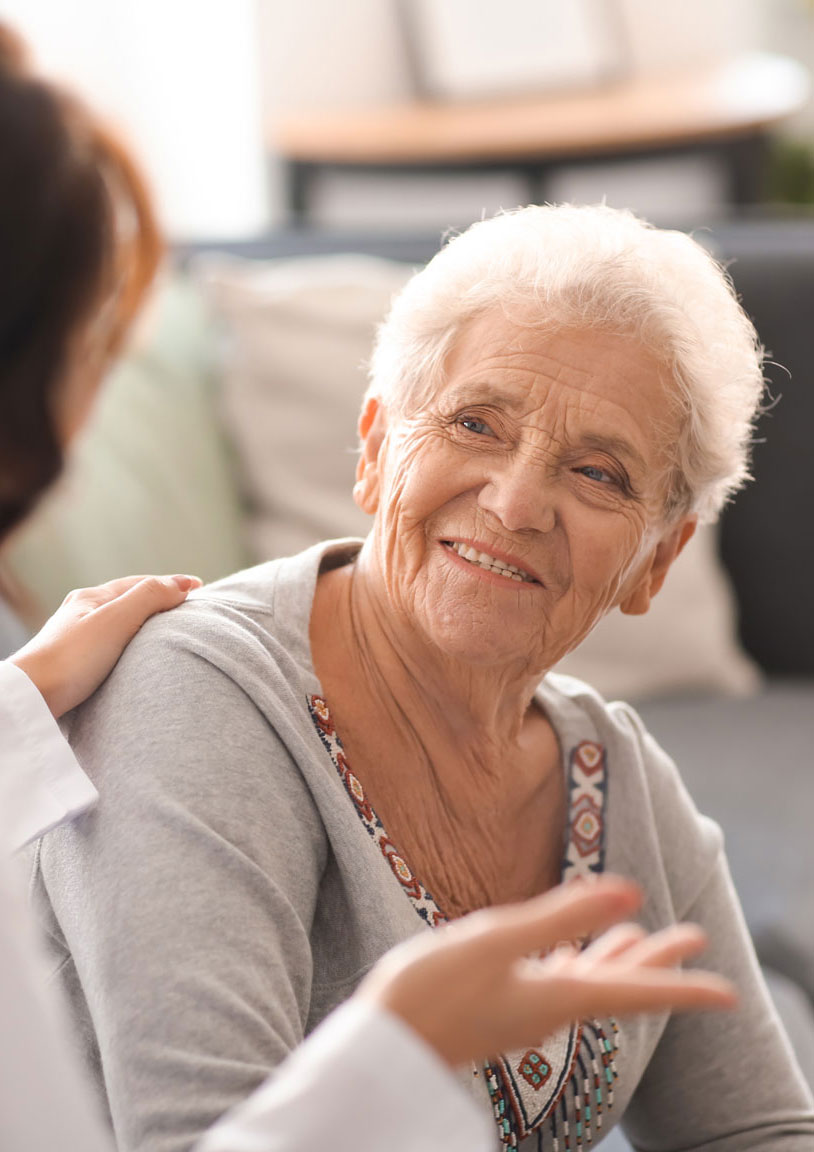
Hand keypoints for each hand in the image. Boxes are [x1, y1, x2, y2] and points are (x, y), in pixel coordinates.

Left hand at [8, 574, 201, 717]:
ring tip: (165, 630)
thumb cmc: (72, 660)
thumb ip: (149, 598)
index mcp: (90, 598)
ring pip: (117, 623)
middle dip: (157, 599)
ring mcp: (74, 639)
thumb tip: (180, 586)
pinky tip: (134, 656)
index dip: (171, 583)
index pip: (139, 583)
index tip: (199, 587)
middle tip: (186, 606)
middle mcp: (80, 614)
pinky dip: (130, 642)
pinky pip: (109, 644)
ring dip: (143, 622)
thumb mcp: (116, 621)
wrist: (31, 699)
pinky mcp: (72, 665)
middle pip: (127, 600)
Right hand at [359, 875, 736, 1067]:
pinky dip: (576, 961)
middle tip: (694, 937)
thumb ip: (561, 914)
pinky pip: (557, 982)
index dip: (682, 986)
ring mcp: (525, 1008)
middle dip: (658, 960)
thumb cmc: (432, 991)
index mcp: (557, 996)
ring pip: (590, 980)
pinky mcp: (502, 1004)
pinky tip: (569, 953)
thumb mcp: (496, 941)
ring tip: (641, 934)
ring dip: (621, 956)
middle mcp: (550, 1008)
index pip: (635, 990)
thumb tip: (629, 892)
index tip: (727, 992)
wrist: (383, 1043)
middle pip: (619, 983)